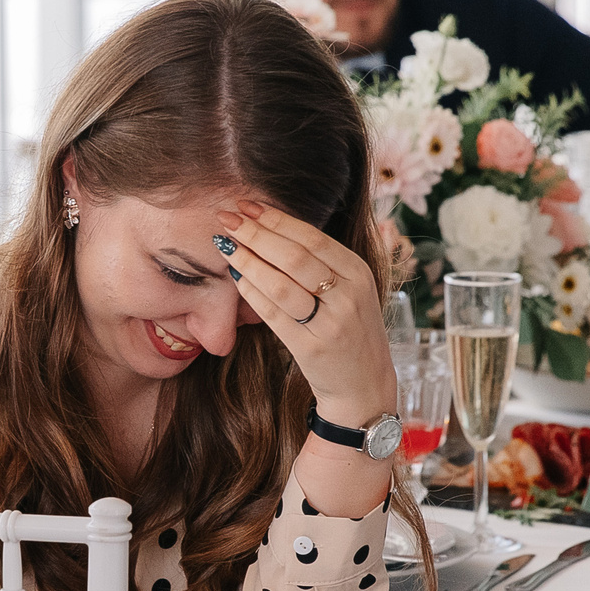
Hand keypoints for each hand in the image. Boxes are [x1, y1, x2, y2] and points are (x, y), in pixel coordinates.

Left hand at [219, 204, 394, 427]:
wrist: (364, 385)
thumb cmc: (349, 329)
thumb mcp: (351, 289)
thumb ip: (322, 262)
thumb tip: (270, 226)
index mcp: (358, 272)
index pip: (312, 237)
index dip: (276, 219)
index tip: (246, 205)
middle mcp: (349, 296)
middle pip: (295, 256)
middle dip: (256, 233)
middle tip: (227, 218)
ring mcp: (331, 324)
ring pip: (282, 284)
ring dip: (248, 261)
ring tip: (225, 246)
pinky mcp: (312, 348)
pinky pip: (274, 314)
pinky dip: (251, 293)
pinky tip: (235, 277)